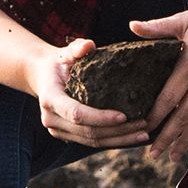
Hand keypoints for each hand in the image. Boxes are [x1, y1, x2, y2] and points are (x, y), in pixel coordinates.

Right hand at [28, 39, 149, 148]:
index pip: (76, 114)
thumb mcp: (67, 52)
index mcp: (50, 99)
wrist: (44, 76)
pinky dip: (113, 140)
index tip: (124, 115)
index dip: (100, 117)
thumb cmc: (60, 62)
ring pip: (92, 142)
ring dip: (119, 140)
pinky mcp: (68, 136)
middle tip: (144, 125)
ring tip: (143, 134)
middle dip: (117, 131)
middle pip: (88, 132)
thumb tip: (89, 44)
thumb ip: (77, 48)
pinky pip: (92, 142)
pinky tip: (132, 136)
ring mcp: (58, 131)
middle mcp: (51, 119)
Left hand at [130, 0, 187, 168]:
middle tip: (154, 154)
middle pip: (185, 115)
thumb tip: (131, 26)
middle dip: (168, 137)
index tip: (143, 129)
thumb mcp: (184, 20)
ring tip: (173, 156)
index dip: (156, 116)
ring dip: (187, 141)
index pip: (169, 96)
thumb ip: (157, 28)